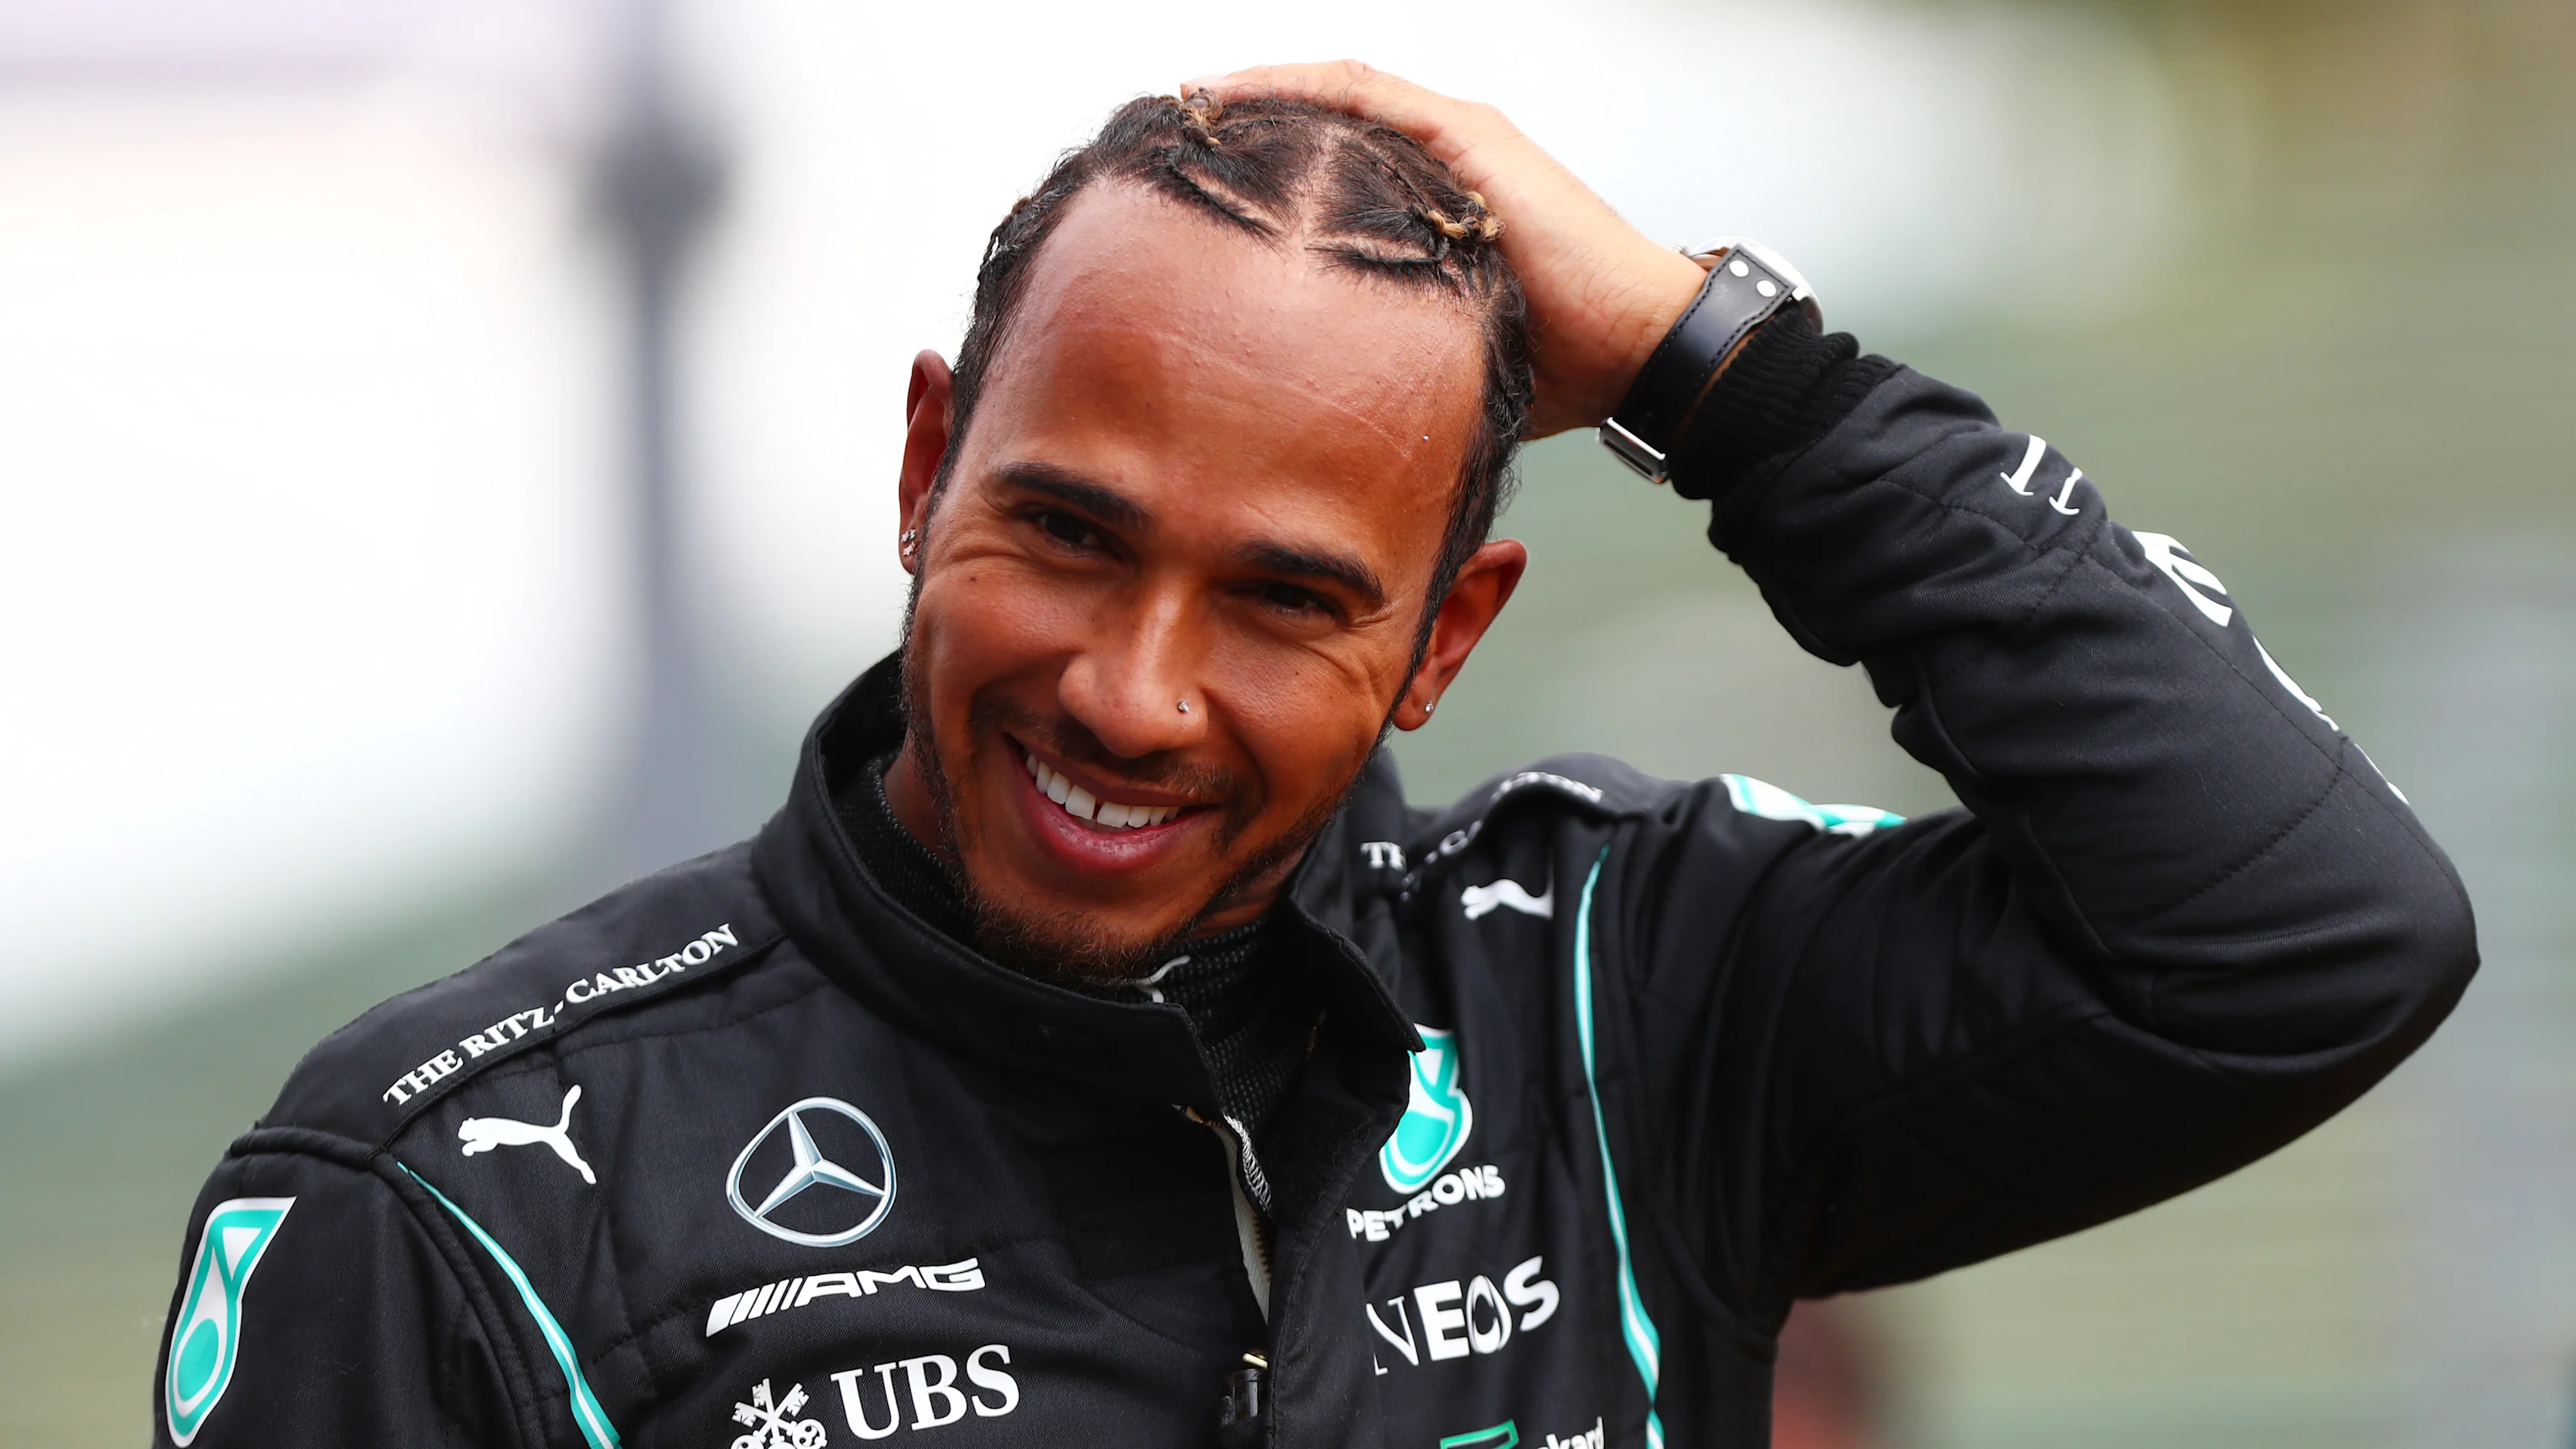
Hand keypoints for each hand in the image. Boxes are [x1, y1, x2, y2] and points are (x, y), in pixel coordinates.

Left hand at [1191, 61, 1709, 438]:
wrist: (1637, 353)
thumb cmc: (1559, 368)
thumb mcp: (1441, 361)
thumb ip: (1386, 362)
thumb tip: (1313, 423)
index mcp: (1430, 209)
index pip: (1325, 167)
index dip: (1253, 169)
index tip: (1183, 194)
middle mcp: (1437, 162)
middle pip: (1318, 122)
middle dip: (1238, 127)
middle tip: (1163, 144)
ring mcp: (1453, 142)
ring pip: (1332, 94)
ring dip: (1252, 95)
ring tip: (1182, 109)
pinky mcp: (1467, 138)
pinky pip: (1360, 94)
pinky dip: (1292, 87)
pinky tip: (1230, 98)